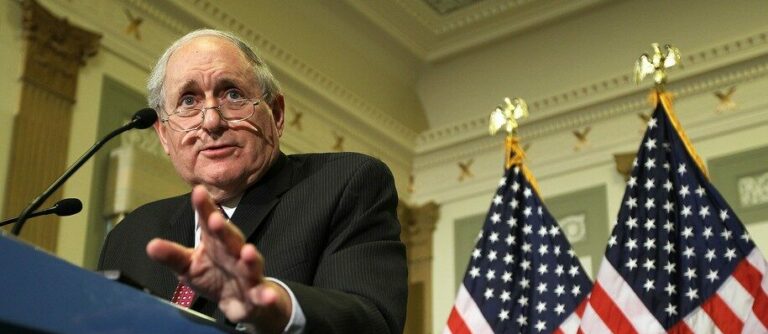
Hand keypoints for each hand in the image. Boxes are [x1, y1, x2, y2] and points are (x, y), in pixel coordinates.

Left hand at [146, 185, 291, 332]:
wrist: (244, 302)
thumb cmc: (214, 277)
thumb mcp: (189, 267)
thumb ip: (173, 256)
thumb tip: (150, 245)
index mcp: (216, 244)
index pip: (209, 223)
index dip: (204, 208)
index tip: (197, 191)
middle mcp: (235, 254)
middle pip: (231, 239)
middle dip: (224, 230)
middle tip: (215, 219)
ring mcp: (249, 274)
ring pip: (251, 264)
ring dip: (251, 258)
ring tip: (248, 252)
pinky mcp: (258, 294)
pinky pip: (263, 295)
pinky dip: (267, 296)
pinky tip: (267, 298)